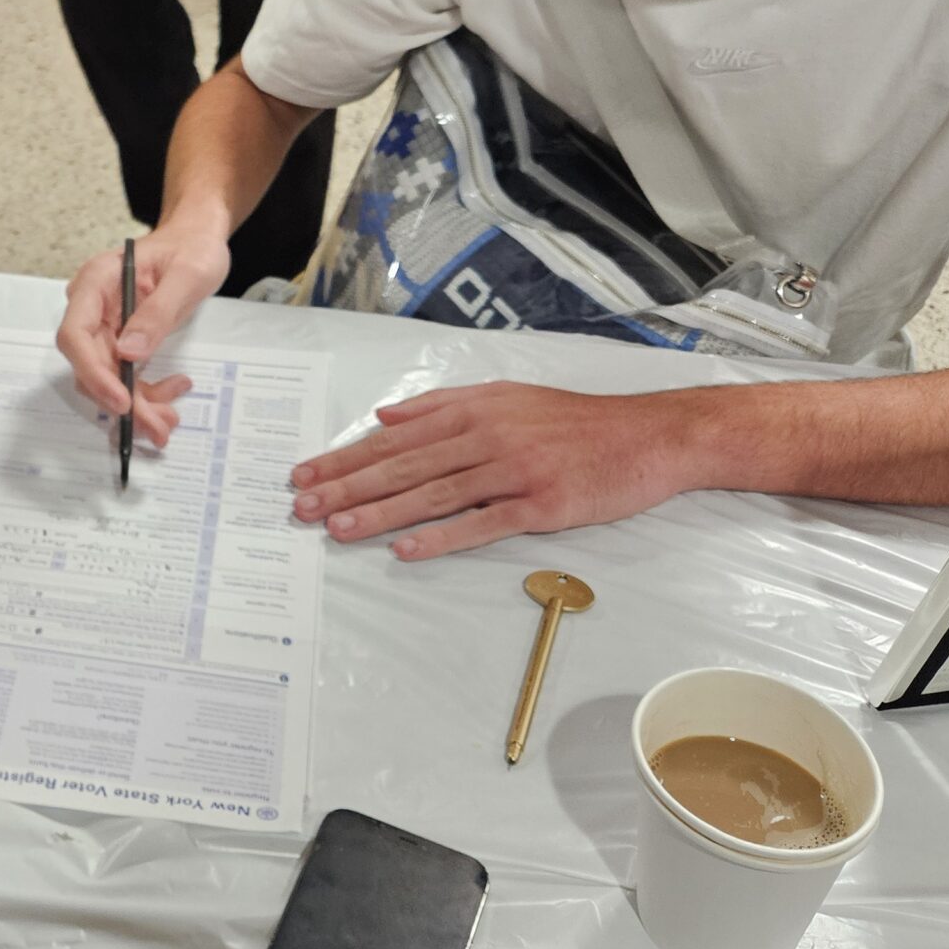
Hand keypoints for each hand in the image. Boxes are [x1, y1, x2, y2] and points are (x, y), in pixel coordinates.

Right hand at [56, 224, 228, 446]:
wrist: (197, 240)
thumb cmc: (193, 248)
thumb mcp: (186, 276)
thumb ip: (157, 312)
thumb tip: (128, 353)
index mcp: (96, 282)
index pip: (75, 334)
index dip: (92, 372)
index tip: (121, 401)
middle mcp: (92, 306)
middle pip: (90, 364)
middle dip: (122, 399)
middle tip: (157, 426)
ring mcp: (104, 325)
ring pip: (107, 377)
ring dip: (136, 404)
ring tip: (168, 420)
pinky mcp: (119, 339)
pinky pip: (124, 375)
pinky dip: (146, 393)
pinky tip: (173, 390)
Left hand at [289, 383, 693, 557]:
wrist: (646, 436)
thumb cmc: (574, 422)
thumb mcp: (505, 397)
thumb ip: (443, 406)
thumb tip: (385, 418)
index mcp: (472, 411)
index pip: (393, 438)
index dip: (346, 458)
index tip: (306, 475)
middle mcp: (485, 436)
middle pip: (403, 465)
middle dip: (347, 487)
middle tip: (303, 507)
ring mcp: (513, 470)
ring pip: (433, 493)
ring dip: (381, 513)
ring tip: (339, 530)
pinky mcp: (540, 504)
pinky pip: (482, 523)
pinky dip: (443, 537)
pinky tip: (408, 551)